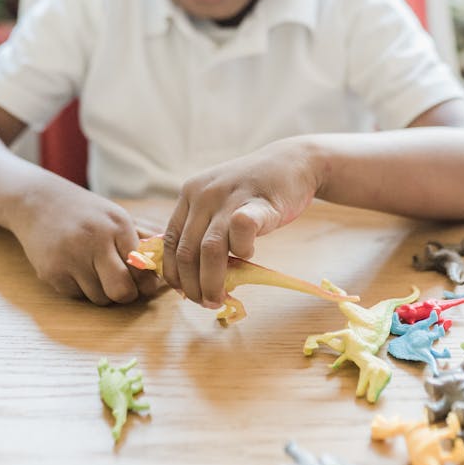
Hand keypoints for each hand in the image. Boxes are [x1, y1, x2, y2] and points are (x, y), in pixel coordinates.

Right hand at [12, 186, 160, 305]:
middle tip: (124, 287)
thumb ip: (144, 237)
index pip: (143, 268)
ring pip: (100, 298)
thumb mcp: (116, 216)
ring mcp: (71, 257)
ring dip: (103, 292)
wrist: (38, 203)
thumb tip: (169, 260)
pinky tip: (75, 268)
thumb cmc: (87, 213)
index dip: (147, 282)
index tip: (144, 282)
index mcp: (117, 224)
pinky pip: (77, 296)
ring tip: (96, 271)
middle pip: (122, 290)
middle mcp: (95, 240)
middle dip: (127, 295)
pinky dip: (81, 289)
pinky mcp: (52, 272)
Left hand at [162, 138, 321, 307]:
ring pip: (209, 250)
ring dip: (211, 281)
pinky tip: (249, 255)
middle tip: (205, 302)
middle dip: (192, 285)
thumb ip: (204, 228)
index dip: (173, 272)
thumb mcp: (220, 201)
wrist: (294, 162)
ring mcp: (229, 197)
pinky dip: (242, 252)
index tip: (183, 292)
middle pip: (187, 251)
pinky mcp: (256, 202)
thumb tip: (191, 275)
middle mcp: (203, 194)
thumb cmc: (255, 190)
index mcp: (190, 194)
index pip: (170, 241)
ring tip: (218, 298)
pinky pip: (240, 234)